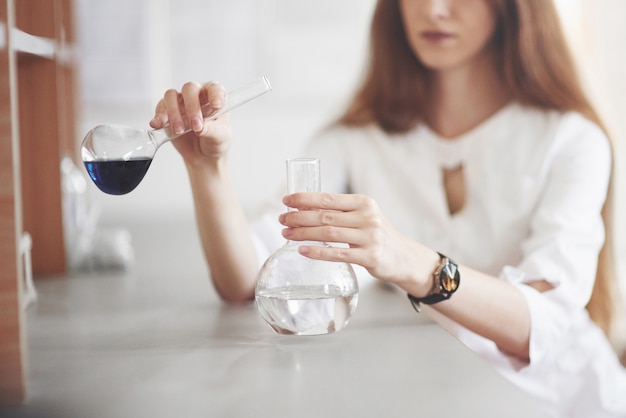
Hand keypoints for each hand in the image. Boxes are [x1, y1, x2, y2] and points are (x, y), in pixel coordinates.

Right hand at [150, 81, 231, 163]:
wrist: (203, 156)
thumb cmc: (215, 142)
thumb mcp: (220, 138)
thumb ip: (212, 130)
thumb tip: (201, 128)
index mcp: (214, 98)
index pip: (214, 88)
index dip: (215, 94)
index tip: (216, 106)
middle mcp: (197, 96)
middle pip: (189, 89)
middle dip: (191, 106)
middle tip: (196, 126)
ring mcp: (180, 103)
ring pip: (171, 96)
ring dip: (173, 112)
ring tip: (178, 130)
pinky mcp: (167, 113)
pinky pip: (160, 108)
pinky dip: (158, 116)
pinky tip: (158, 125)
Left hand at [279, 192, 436, 295]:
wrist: (404, 257)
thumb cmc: (378, 236)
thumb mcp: (364, 216)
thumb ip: (341, 212)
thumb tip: (305, 209)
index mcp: (363, 203)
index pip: (328, 198)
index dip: (304, 199)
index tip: (286, 201)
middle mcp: (367, 217)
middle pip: (325, 216)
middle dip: (298, 217)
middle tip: (282, 219)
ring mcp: (369, 237)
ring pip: (328, 233)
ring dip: (303, 233)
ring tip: (286, 233)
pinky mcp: (369, 257)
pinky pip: (337, 253)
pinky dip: (317, 252)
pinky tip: (302, 250)